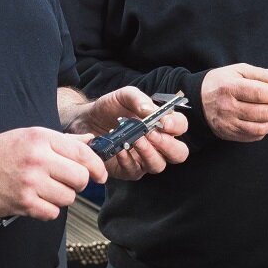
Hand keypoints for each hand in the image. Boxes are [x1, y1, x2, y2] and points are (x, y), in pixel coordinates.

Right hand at [0, 127, 108, 219]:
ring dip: (61, 197)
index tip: (100, 175)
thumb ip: (61, 141)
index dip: (97, 166)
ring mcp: (30, 182)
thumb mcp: (28, 137)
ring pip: (68, 197)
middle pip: (80, 178)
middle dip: (78, 183)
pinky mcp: (24, 203)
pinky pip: (52, 212)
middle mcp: (37, 158)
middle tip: (65, 182)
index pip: (83, 154)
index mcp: (40, 138)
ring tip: (44, 190)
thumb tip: (90, 141)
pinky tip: (35, 200)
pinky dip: (47, 210)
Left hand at [66, 86, 188, 180]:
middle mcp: (158, 144)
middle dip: (168, 145)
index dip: (176, 125)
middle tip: (151, 134)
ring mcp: (144, 159)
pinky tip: (120, 149)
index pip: (180, 127)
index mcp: (162, 125)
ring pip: (158, 165)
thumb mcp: (124, 96)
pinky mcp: (128, 170)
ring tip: (135, 140)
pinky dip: (128, 160)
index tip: (162, 121)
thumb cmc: (110, 108)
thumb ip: (139, 99)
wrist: (86, 120)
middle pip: (179, 153)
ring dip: (148, 153)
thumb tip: (151, 111)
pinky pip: (135, 171)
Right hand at [201, 64, 267, 141]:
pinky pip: (254, 136)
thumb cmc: (220, 83)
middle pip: (262, 112)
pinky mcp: (229, 134)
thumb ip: (262, 75)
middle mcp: (227, 107)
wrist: (197, 100)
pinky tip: (267, 120)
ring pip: (260, 127)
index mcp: (229, 87)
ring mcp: (228, 123)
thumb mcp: (238, 71)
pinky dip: (266, 129)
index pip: (259, 93)